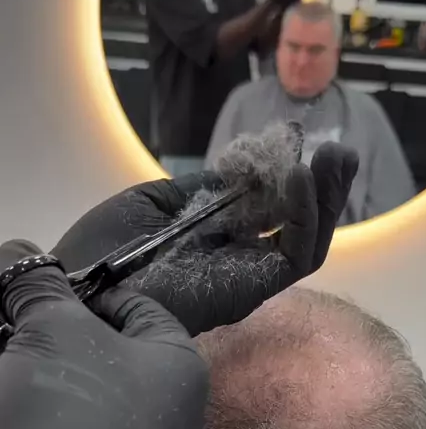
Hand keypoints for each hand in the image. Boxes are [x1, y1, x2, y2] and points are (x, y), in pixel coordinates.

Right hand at [0, 242, 208, 428]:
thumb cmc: (62, 407)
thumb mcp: (51, 330)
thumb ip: (41, 288)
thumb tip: (22, 255)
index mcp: (181, 367)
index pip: (138, 306)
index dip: (88, 292)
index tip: (46, 291)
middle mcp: (171, 411)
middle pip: (111, 347)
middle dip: (61, 328)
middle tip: (22, 318)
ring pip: (90, 385)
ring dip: (48, 363)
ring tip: (15, 350)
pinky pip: (77, 422)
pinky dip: (48, 402)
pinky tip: (20, 392)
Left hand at [53, 146, 357, 336]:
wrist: (84, 282)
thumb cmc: (110, 246)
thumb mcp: (161, 200)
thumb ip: (210, 186)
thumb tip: (251, 162)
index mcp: (217, 242)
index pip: (269, 210)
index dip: (288, 176)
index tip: (297, 139)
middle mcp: (239, 263)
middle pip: (297, 227)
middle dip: (323, 188)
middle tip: (339, 151)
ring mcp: (248, 278)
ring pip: (307, 242)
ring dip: (327, 199)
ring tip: (336, 158)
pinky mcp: (252, 289)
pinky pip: (296, 255)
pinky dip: (306, 215)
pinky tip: (301, 175)